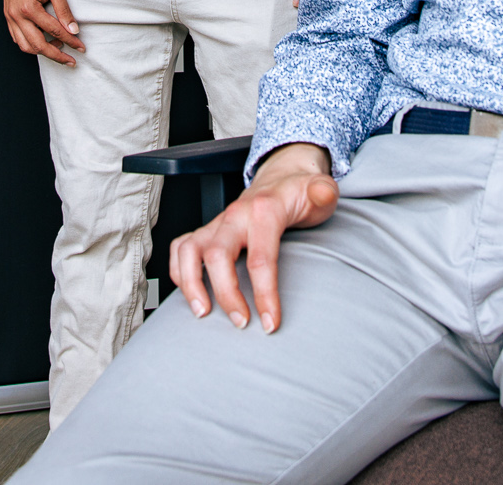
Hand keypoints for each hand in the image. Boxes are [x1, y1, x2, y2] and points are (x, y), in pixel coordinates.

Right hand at [0, 0, 83, 65]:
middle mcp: (16, 16)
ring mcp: (9, 18)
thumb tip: (74, 30)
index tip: (81, 47)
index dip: (70, 41)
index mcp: (28, 8)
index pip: (54, 31)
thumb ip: (64, 10)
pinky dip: (30, 44)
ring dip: (42, 52)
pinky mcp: (8, 16)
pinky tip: (43, 42)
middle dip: (57, 56)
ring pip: (25, 46)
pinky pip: (17, 38)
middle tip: (71, 61)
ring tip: (59, 49)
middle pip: (38, 45)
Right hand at [171, 142, 338, 332]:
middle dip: (226, 294)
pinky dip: (178, 270)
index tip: (271, 323)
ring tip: (202, 312)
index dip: (264, 295)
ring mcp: (218, 223)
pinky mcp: (208, 230)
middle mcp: (235, 215)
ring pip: (190, 249)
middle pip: (218, 255)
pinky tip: (190, 292)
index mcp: (264, 210)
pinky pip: (182, 247)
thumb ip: (323, 191)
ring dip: (190, 283)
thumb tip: (324, 192)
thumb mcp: (320, 190)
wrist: (281, 178)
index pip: (260, 258)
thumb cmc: (300, 194)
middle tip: (241, 322)